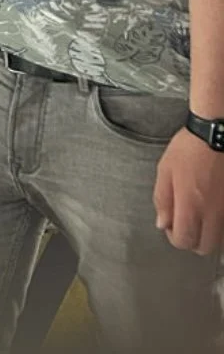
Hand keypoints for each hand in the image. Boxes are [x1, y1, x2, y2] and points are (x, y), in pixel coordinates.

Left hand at [154, 127, 223, 254]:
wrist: (217, 134)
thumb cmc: (188, 148)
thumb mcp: (165, 170)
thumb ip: (162, 200)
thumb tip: (162, 224)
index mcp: (190, 205)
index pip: (184, 241)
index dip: (174, 237)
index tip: (170, 224)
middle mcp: (212, 213)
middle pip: (205, 247)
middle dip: (192, 240)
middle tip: (184, 221)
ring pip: (218, 238)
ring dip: (207, 233)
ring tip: (198, 214)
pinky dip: (218, 223)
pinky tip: (210, 207)